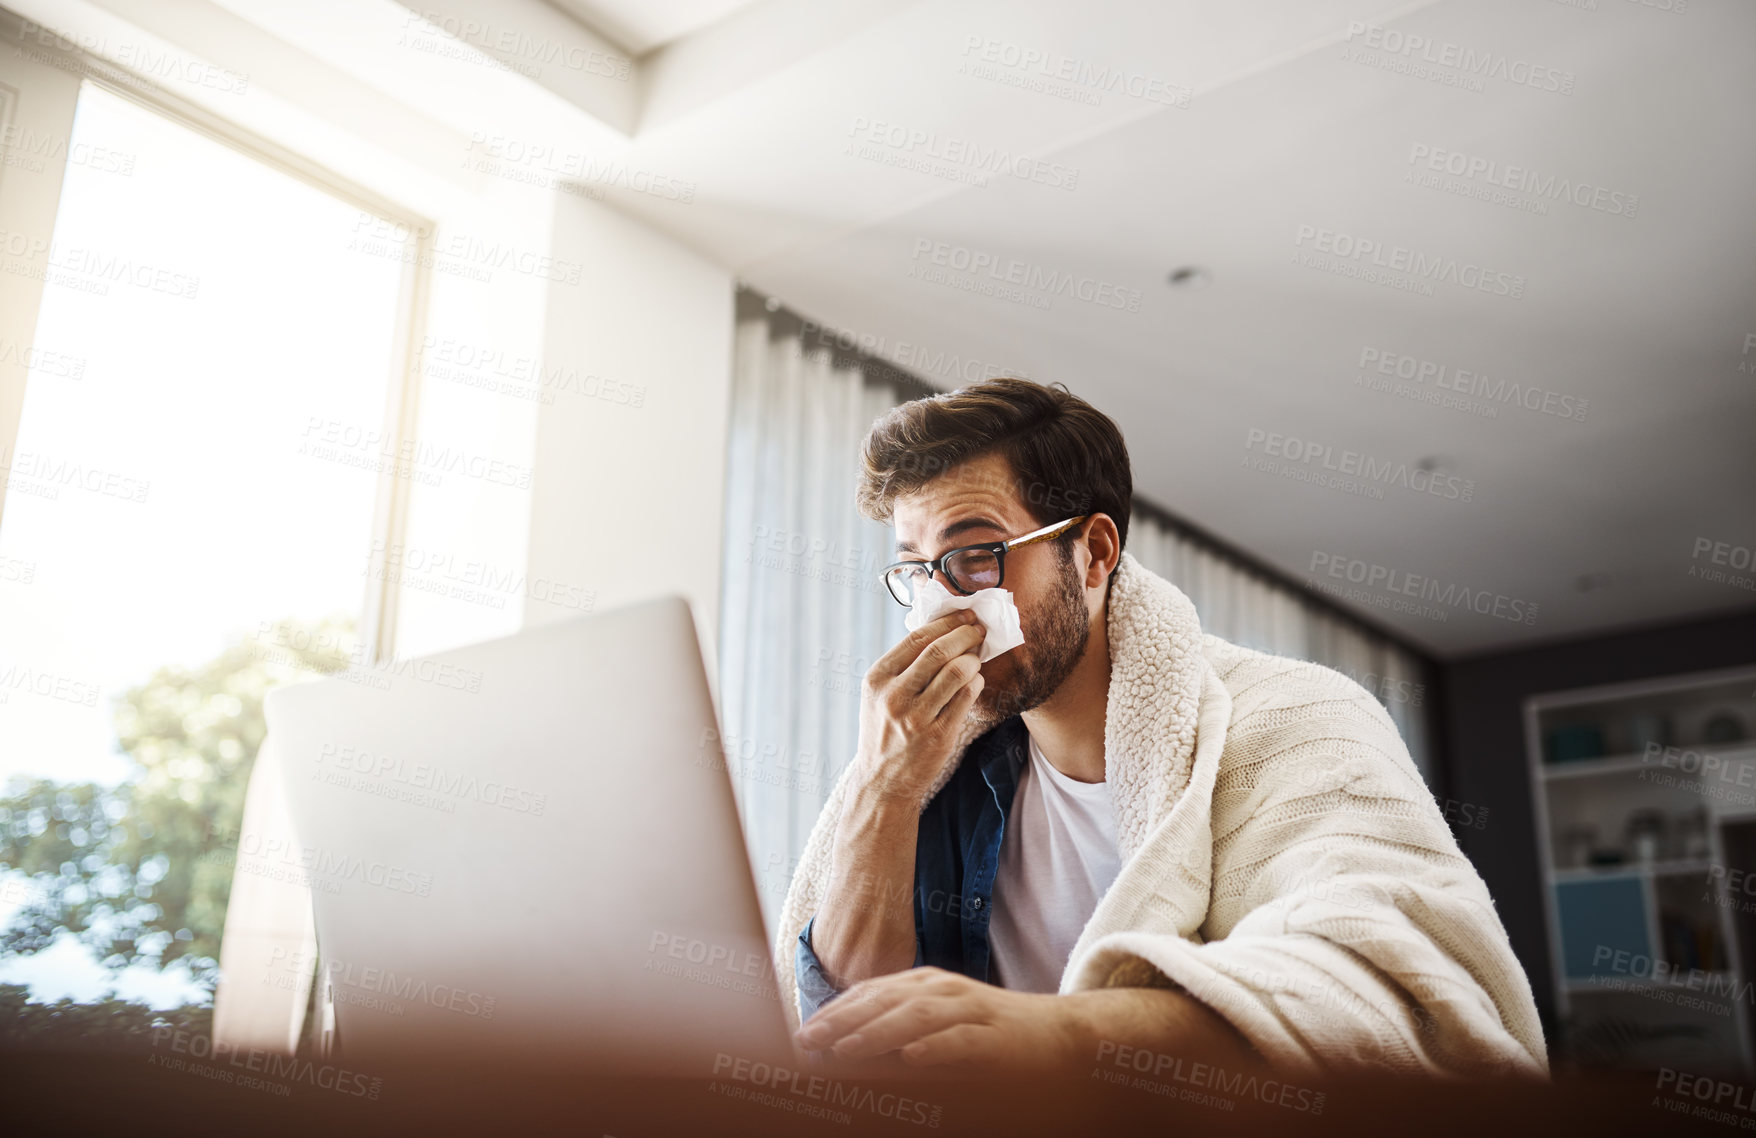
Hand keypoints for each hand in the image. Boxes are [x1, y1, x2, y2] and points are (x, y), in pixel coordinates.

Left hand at [793, 967, 1085, 1073]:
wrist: (1053, 1033)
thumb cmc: (986, 1031)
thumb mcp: (937, 1022)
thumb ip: (897, 1028)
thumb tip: (844, 1047)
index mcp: (925, 983)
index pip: (871, 991)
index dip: (836, 1010)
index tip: (805, 1031)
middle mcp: (944, 989)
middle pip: (886, 1000)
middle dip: (843, 1020)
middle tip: (809, 1040)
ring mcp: (971, 1009)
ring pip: (917, 1017)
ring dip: (877, 1033)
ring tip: (844, 1049)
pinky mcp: (995, 1036)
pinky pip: (961, 1040)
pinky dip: (934, 1048)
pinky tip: (910, 1059)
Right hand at [851, 611, 986, 811]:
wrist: (883, 780)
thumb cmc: (885, 730)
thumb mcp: (879, 694)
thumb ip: (903, 665)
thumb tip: (940, 629)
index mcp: (877, 679)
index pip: (916, 638)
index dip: (946, 623)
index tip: (964, 616)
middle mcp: (894, 696)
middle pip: (939, 651)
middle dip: (966, 635)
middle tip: (978, 631)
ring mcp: (916, 717)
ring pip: (957, 672)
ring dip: (973, 660)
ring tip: (976, 658)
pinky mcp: (938, 735)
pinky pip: (967, 697)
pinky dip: (976, 683)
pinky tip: (975, 681)